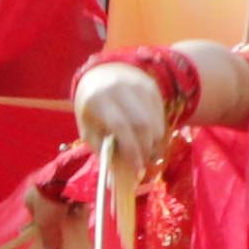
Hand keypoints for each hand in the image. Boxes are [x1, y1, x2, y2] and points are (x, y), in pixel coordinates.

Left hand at [70, 57, 170, 184]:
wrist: (100, 76)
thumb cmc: (92, 109)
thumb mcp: (88, 129)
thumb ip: (103, 148)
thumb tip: (121, 172)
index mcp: (97, 99)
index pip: (120, 126)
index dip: (131, 149)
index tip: (137, 168)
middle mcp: (119, 88)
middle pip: (142, 124)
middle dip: (146, 148)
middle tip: (144, 163)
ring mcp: (137, 85)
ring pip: (155, 120)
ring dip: (155, 142)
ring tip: (148, 153)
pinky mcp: (151, 86)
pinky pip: (160, 114)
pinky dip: (158, 130)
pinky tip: (151, 138)